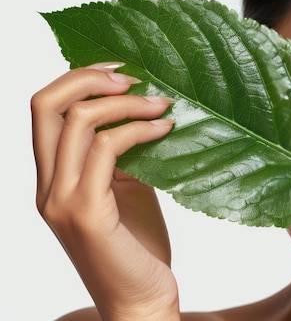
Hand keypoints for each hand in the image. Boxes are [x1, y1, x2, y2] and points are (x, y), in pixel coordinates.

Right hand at [31, 62, 179, 319]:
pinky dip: (138, 130)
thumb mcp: (128, 191)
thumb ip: (123, 156)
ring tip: (162, 102)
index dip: (78, 79)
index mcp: (53, 180)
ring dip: (125, 102)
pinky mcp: (88, 214)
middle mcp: (47, 187)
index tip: (121, 71)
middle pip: (46, 105)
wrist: (141, 301)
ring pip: (76, 121)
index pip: (45, 110)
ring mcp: (63, 201)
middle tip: (134, 76)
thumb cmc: (137, 249)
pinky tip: (166, 128)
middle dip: (89, 77)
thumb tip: (143, 113)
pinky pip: (106, 150)